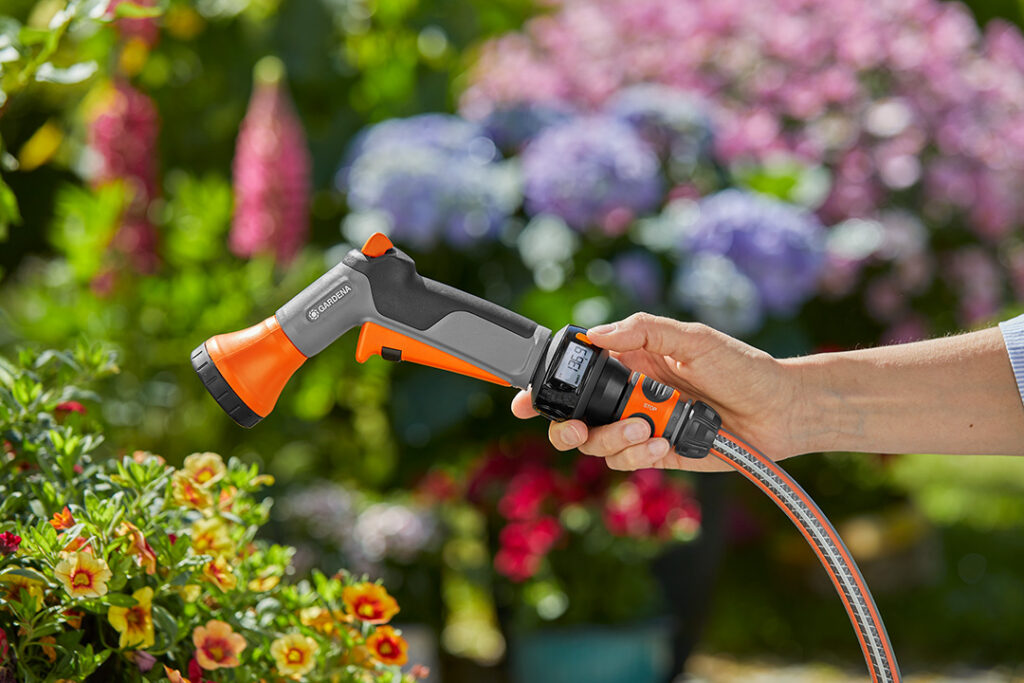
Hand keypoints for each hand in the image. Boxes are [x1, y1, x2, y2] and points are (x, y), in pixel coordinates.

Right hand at [511, 313, 803, 471]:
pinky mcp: (656, 453)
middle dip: (564, 426)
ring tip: (648, 431)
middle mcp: (627, 393)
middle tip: (575, 429)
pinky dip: (636, 455)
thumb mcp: (694, 338)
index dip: (546, 383)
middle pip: (573, 414)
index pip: (576, 368)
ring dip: (613, 440)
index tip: (524, 398)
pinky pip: (625, 461)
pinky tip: (662, 444)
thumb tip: (598, 335)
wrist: (781, 412)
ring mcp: (639, 425)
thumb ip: (644, 331)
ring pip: (596, 442)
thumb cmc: (742, 367)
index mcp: (629, 358)